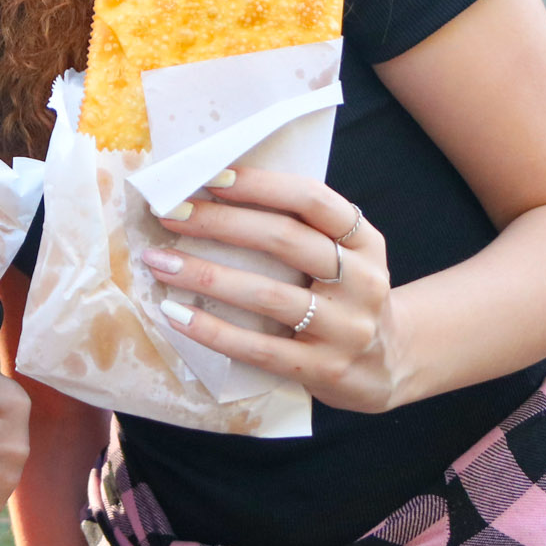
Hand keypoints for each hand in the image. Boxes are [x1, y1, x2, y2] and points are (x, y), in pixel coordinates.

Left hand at [141, 168, 404, 413]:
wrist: (387, 367)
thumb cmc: (343, 297)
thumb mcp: (343, 255)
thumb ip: (300, 227)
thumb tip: (216, 190)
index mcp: (364, 241)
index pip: (312, 199)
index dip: (259, 184)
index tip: (209, 176)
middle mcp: (362, 280)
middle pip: (284, 239)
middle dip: (219, 222)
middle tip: (168, 214)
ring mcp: (346, 328)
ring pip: (267, 294)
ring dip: (204, 275)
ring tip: (159, 262)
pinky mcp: (324, 369)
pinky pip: (259, 347)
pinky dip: (213, 329)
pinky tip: (176, 315)